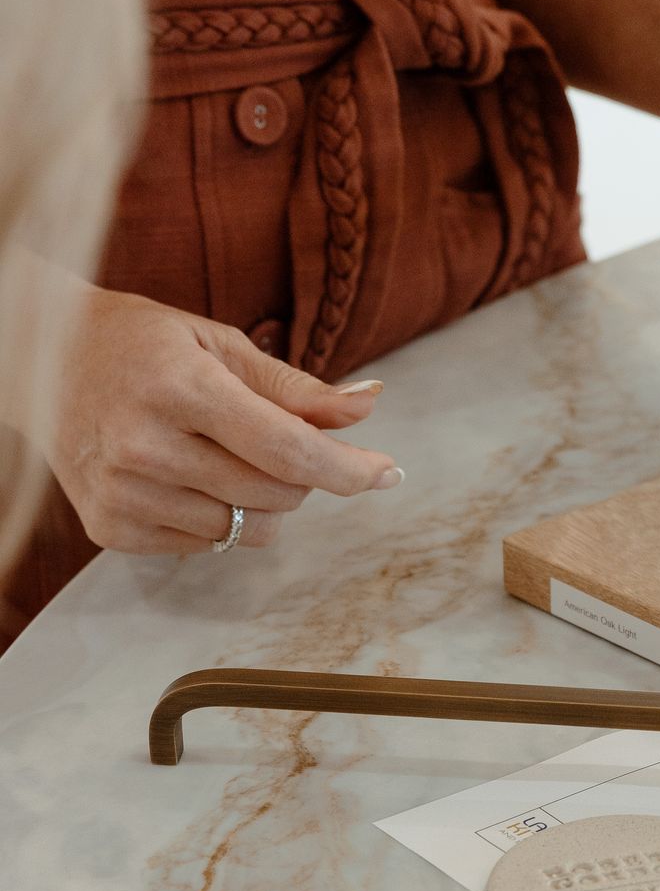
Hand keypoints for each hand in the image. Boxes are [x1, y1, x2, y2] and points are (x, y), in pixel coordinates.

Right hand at [50, 284, 400, 554]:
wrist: (38, 360)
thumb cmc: (140, 345)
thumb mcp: (218, 345)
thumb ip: (295, 387)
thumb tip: (370, 404)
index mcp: (181, 387)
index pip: (288, 452)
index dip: (349, 469)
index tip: (390, 473)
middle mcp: (146, 445)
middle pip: (277, 496)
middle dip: (299, 475)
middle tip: (268, 438)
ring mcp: (123, 493)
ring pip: (247, 531)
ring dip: (261, 503)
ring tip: (220, 455)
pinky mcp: (109, 528)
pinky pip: (205, 545)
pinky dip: (215, 517)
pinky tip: (181, 476)